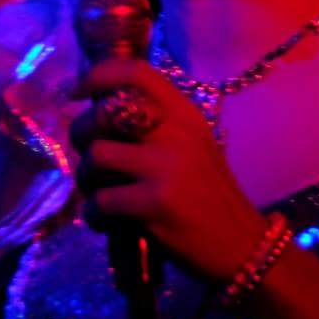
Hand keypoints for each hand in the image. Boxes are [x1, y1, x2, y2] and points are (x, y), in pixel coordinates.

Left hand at [68, 59, 270, 285]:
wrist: (241, 245)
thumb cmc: (210, 196)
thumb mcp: (192, 147)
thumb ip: (156, 127)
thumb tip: (98, 115)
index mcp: (185, 114)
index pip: (136, 73)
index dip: (98, 75)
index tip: (76, 90)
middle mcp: (176, 132)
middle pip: (103, 113)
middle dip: (81, 135)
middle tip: (89, 158)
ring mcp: (165, 166)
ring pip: (96, 155)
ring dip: (86, 179)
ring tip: (99, 194)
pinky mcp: (155, 202)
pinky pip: (100, 201)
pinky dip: (94, 215)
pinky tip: (106, 222)